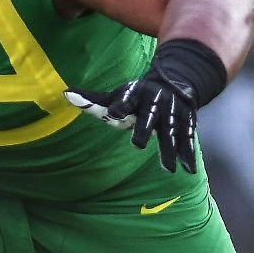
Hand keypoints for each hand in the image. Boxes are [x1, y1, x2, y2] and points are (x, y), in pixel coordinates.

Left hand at [64, 76, 198, 172]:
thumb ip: (93, 100)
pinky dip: (188, 153)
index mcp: (134, 92)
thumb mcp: (116, 94)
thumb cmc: (134, 95)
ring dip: (169, 149)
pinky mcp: (187, 120)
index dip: (119, 105)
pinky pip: (188, 137)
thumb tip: (65, 93)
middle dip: (143, 129)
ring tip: (168, 169)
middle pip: (148, 116)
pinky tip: (188, 169)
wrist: (174, 83)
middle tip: (137, 145)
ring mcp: (172, 111)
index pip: (125, 98)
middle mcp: (154, 100)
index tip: (113, 113)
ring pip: (170, 131)